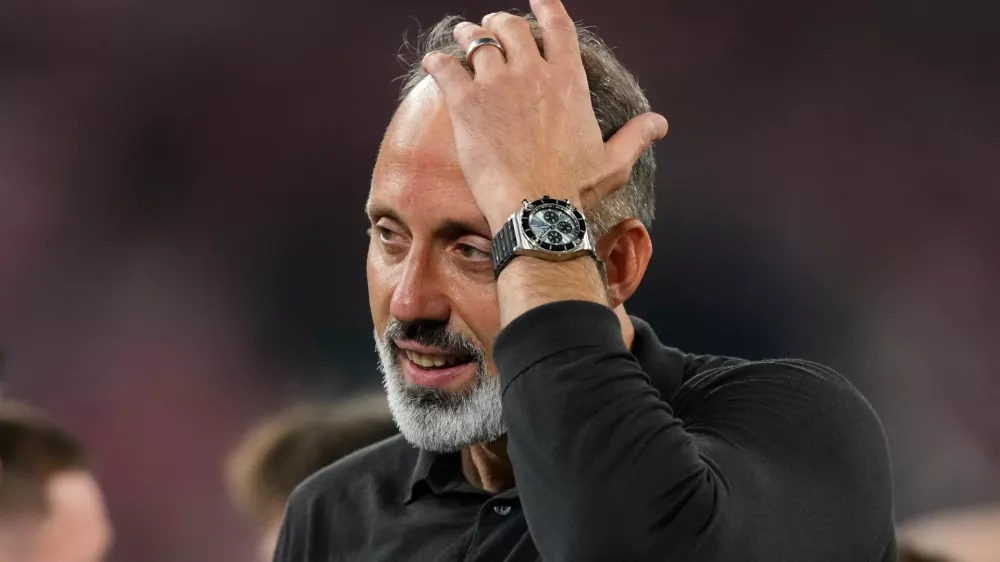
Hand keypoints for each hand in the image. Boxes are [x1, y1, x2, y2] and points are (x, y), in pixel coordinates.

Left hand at [421, 0, 667, 232]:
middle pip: (511, 27)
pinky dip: (436, 62)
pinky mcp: (466, 103)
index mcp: (568, 80)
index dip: (545, 7)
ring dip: (468, 36)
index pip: (558, 26)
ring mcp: (497, 84)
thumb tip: (660, 123)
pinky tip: (432, 63)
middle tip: (490, 28)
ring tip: (463, 36)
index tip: (537, 0)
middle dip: (499, 23)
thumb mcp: (613, 161)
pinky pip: (444, 68)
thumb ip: (636, 136)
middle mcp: (532, 72)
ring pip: (477, 41)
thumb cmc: (575, 189)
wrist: (537, 211)